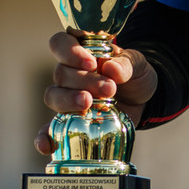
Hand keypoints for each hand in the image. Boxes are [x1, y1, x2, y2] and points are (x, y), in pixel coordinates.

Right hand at [34, 31, 159, 155]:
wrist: (143, 100)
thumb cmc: (134, 75)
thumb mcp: (138, 64)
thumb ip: (126, 64)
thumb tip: (111, 68)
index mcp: (81, 52)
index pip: (60, 43)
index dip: (69, 51)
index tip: (90, 62)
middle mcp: (69, 74)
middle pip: (61, 73)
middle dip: (84, 80)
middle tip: (108, 88)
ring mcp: (66, 98)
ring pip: (54, 96)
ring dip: (69, 101)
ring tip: (91, 104)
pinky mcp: (68, 122)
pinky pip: (48, 130)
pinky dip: (45, 137)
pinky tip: (47, 145)